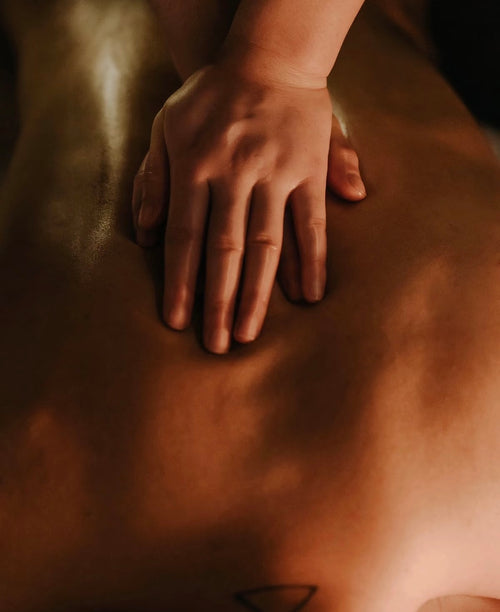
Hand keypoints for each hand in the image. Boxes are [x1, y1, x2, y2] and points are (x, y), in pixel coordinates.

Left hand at [132, 63, 365, 353]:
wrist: (268, 58)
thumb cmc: (210, 96)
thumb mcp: (166, 124)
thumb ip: (153, 179)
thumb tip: (143, 234)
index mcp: (195, 164)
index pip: (184, 237)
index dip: (180, 282)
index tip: (177, 322)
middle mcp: (235, 174)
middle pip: (224, 251)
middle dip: (217, 301)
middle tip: (215, 346)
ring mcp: (276, 174)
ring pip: (265, 246)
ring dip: (257, 294)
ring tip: (249, 334)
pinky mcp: (309, 172)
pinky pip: (312, 224)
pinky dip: (311, 261)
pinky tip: (309, 297)